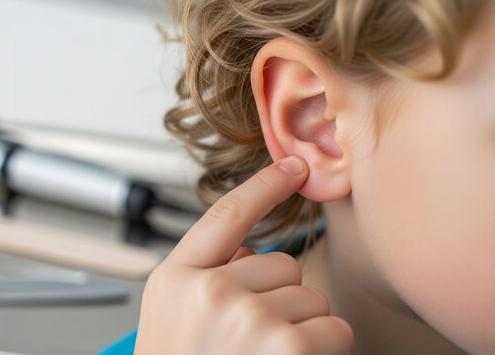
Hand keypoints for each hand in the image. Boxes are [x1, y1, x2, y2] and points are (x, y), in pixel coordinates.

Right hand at [134, 156, 352, 354]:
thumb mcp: (170, 318)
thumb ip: (206, 275)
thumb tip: (249, 248)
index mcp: (174, 279)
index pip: (224, 215)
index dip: (263, 187)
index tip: (292, 167)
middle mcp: (208, 292)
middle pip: (282, 264)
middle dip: (278, 298)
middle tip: (250, 340)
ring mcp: (246, 319)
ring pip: (311, 296)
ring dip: (300, 327)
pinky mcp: (286, 348)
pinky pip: (333, 328)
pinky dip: (323, 350)